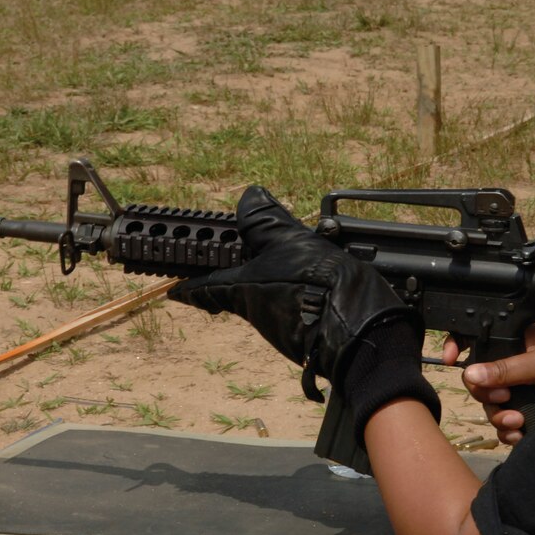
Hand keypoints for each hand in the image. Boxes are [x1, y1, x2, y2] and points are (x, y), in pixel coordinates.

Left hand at [168, 186, 416, 398]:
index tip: (174, 289)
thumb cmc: (318, 284)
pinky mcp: (305, 337)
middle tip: (253, 258)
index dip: (187, 287)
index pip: (203, 289)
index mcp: (241, 289)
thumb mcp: (289, 241)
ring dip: (278, 284)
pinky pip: (294, 312)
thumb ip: (266, 220)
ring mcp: (280, 329)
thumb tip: (249, 196)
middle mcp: (255, 313)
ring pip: (269, 302)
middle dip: (245, 278)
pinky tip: (320, 285)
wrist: (361, 329)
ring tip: (303, 264)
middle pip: (240, 293)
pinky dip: (300, 297)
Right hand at [446, 325, 534, 443]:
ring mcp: (519, 391)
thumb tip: (469, 373)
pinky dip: (508, 431)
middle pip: (479, 381)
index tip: (449, 358)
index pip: (479, 340)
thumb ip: (505, 368)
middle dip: (487, 395)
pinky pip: (503, 425)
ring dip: (499, 417)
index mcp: (515, 343)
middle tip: (505, 398)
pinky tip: (522, 432)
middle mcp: (513, 366)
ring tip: (518, 421)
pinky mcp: (525, 414)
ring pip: (490, 406)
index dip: (460, 345)